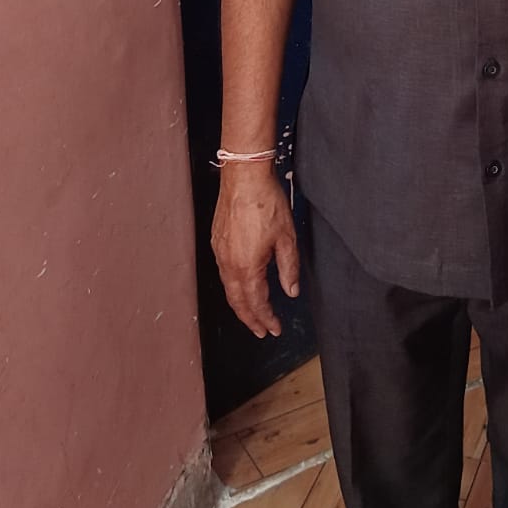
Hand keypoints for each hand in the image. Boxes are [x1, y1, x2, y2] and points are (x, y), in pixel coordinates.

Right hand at [211, 167, 299, 337]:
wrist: (244, 177)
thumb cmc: (266, 203)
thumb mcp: (287, 238)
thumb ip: (288, 268)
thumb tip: (290, 292)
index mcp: (247, 267)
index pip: (256, 303)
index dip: (266, 319)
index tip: (274, 329)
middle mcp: (229, 264)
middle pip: (238, 302)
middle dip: (250, 319)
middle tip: (262, 331)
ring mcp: (220, 252)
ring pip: (228, 288)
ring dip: (241, 304)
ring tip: (253, 314)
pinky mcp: (216, 241)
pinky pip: (223, 272)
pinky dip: (233, 286)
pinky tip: (241, 285)